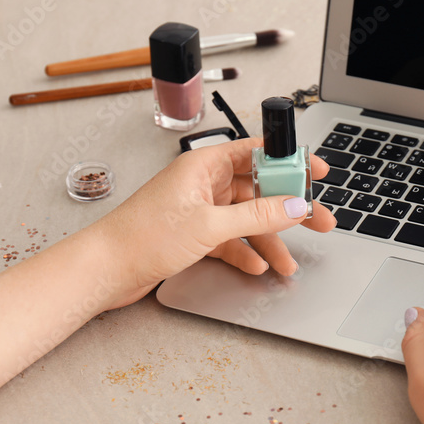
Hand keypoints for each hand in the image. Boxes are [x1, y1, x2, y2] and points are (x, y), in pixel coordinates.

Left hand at [90, 137, 334, 309]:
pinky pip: (229, 240)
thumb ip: (257, 217)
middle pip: (258, 190)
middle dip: (288, 207)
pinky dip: (244, 252)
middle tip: (319, 220)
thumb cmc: (141, 235)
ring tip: (288, 263)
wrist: (104, 269)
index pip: (257, 154)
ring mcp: (198, 210)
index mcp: (204, 165)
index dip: (289, 161)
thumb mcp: (209, 225)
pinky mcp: (192, 235)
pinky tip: (256, 266)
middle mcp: (203, 183)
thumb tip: (294, 206)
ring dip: (269, 239)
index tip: (315, 171)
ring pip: (246, 219)